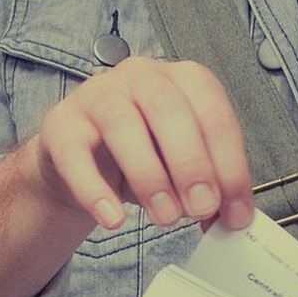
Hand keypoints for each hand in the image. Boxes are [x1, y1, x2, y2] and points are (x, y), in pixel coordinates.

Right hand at [27, 55, 254, 231]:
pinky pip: (74, 153)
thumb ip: (212, 189)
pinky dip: (95, 190)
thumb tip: (233, 220)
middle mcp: (142, 77)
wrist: (85, 162)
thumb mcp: (186, 169)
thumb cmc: (146, 156)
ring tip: (165, 217)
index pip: (215, 116)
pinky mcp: (61, 124)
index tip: (236, 213)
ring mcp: (98, 95)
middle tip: (202, 209)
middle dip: (192, 165)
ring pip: (122, 124)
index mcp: (185, 81)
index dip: (230, 168)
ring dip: (149, 177)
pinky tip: (113, 219)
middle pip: (169, 110)